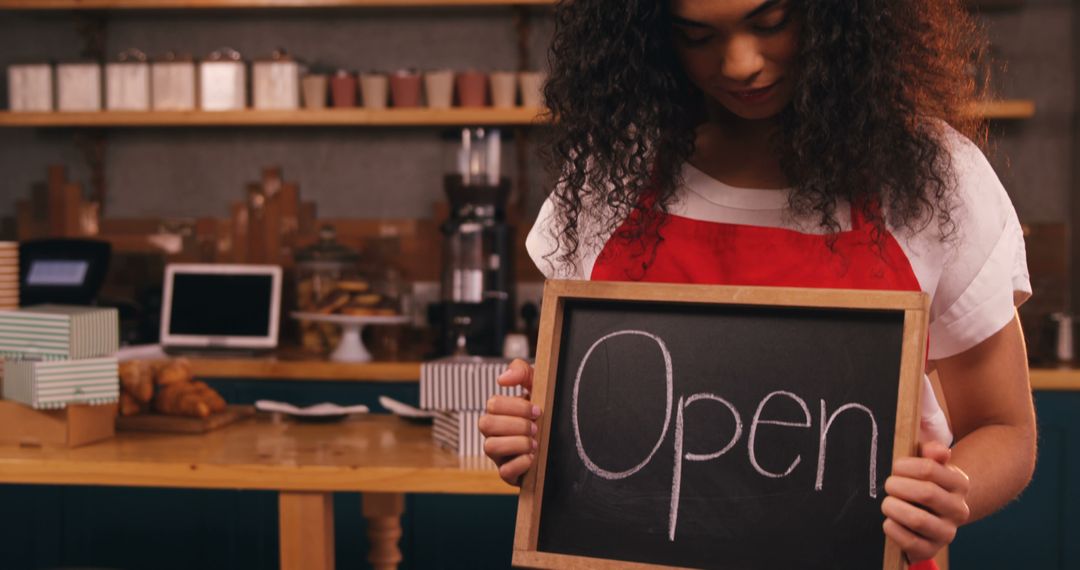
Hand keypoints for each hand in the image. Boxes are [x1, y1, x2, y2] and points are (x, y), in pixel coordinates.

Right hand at [478, 358, 541, 485]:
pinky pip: (504, 472)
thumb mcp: (537, 386)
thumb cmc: (543, 412)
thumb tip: (502, 379)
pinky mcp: (508, 474)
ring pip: (490, 447)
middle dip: (515, 424)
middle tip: (535, 427)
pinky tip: (533, 458)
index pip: (492, 404)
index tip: (536, 410)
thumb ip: (522, 372)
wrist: (561, 441)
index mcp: (499, 413)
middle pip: (485, 424)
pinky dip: (520, 463)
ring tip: (535, 443)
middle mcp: (494, 433)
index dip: (515, 407)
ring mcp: (499, 455)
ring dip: (517, 443)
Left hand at [882, 441, 971, 563]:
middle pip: (925, 493)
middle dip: (897, 486)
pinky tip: (889, 521)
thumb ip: (930, 451)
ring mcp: (947, 532)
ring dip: (894, 508)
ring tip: (888, 503)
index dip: (904, 466)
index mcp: (960, 483)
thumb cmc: (923, 481)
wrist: (929, 514)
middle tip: (888, 485)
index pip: (929, 468)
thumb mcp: (927, 462)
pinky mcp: (931, 550)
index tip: (895, 467)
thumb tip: (937, 451)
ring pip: (918, 519)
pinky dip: (892, 529)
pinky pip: (909, 541)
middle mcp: (959, 509)